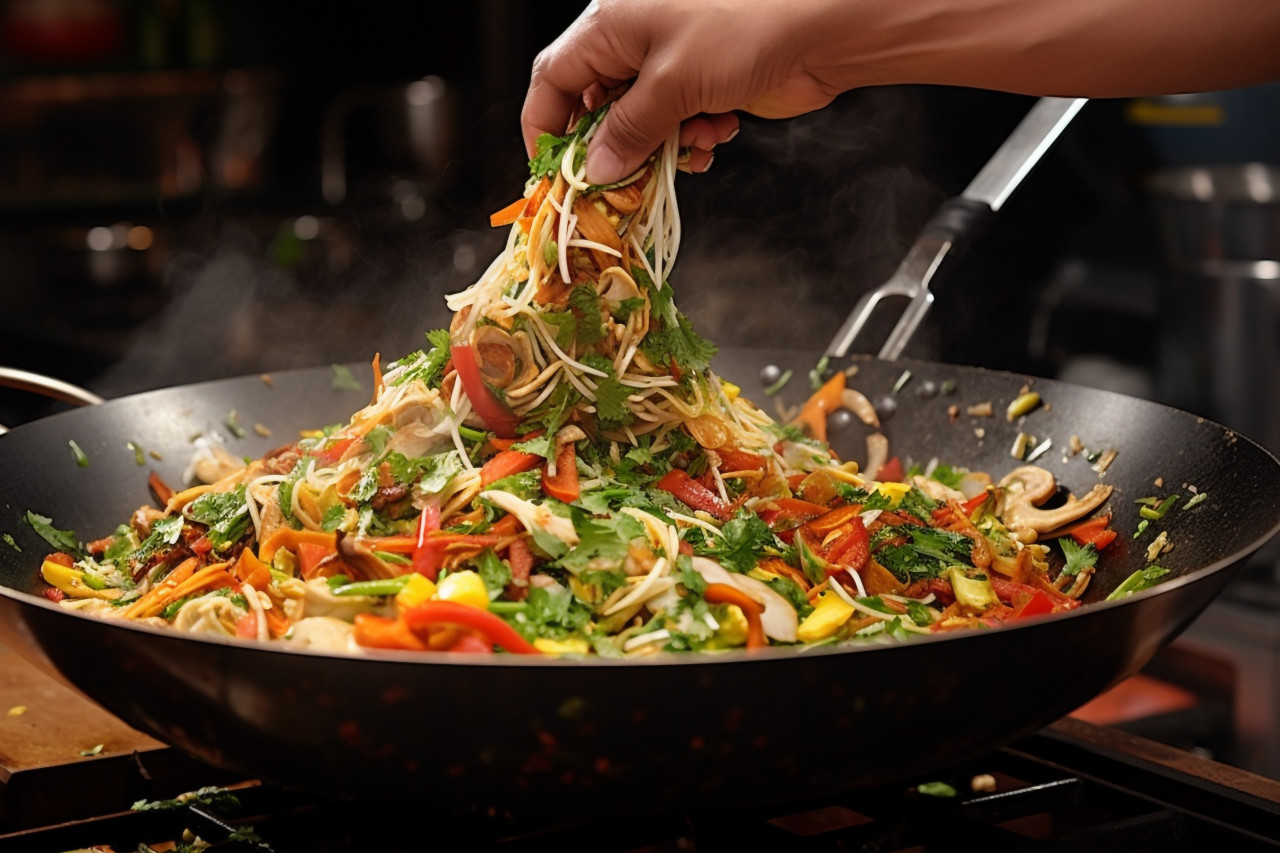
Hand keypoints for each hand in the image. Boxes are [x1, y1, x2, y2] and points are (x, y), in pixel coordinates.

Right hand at [522, 0, 848, 184]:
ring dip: (660, 148)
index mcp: (611, 24)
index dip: (546, 127)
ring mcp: (673, 62)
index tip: (552, 170)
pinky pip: (679, 125)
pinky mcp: (706, 84)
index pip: (554, 79)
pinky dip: (692, 139)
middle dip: (613, 147)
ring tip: (688, 148)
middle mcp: (637, 40)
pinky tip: (715, 133)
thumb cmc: (746, 23)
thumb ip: (627, 131)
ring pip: (642, 123)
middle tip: (620, 181)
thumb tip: (596, 168)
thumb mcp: (671, 83)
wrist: (823, 26)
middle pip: (598, 107)